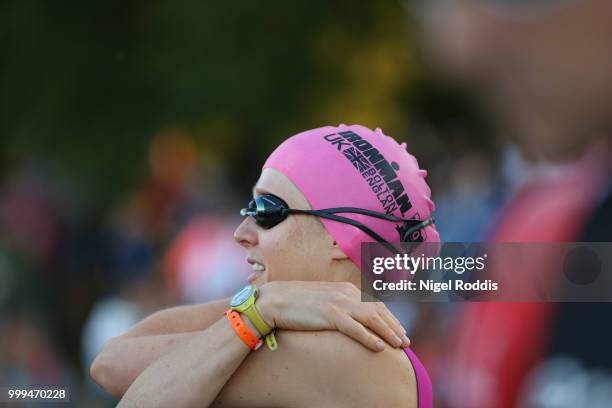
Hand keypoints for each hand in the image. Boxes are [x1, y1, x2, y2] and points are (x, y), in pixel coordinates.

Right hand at [256, 281, 409, 351]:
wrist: (275, 300)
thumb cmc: (296, 303)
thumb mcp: (323, 300)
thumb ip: (339, 306)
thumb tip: (350, 318)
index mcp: (345, 289)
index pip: (375, 304)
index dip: (390, 318)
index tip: (399, 331)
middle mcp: (346, 293)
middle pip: (379, 311)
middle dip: (395, 327)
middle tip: (406, 341)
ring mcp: (339, 303)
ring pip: (372, 319)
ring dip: (389, 333)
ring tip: (400, 345)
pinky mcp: (330, 314)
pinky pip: (355, 328)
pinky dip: (370, 337)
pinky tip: (380, 347)